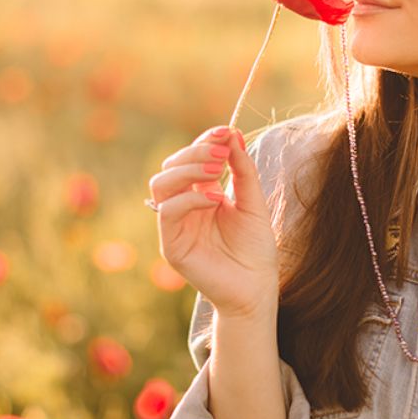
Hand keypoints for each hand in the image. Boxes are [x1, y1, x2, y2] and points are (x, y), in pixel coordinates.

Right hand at [148, 125, 280, 317]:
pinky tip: (216, 200)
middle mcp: (183, 208)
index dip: (204, 141)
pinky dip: (190, 200)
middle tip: (222, 154)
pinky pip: (167, 212)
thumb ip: (243, 171)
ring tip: (218, 171)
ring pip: (160, 184)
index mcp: (201, 195)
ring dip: (188, 171)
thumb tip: (233, 134)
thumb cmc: (256, 248)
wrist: (257, 287)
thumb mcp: (253, 202)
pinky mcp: (172, 245)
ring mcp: (175, 226)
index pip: (190, 159)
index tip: (225, 131)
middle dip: (194, 153)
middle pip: (170, 167)